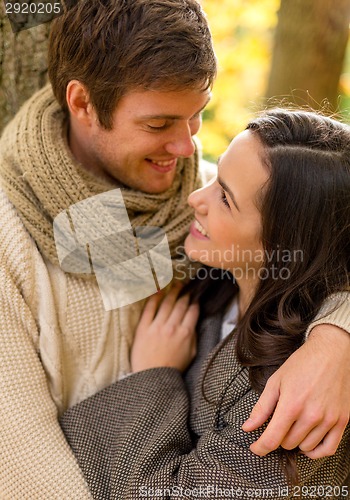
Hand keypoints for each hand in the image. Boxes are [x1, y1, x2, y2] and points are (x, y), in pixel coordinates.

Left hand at [131, 285, 198, 372]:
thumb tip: (193, 323)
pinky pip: (149, 309)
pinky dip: (154, 298)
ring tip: (175, 285)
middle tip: (186, 286)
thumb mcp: (191, 354)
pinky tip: (158, 291)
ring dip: (172, 291)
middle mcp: (172, 327)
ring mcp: (157, 326)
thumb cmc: (172, 368)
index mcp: (186, 333)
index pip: (192, 311)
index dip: (195, 301)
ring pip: (167, 303)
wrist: (152, 378)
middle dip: (185, 293)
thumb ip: (193, 337)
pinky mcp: (144, 328)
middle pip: (180, 304)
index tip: (195, 296)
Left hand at [242, 325, 349, 457]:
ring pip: (305, 447)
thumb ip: (262, 408)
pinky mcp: (342, 421)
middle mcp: (311, 415)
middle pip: (288, 443)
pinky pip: (328, 449)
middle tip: (279, 422)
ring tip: (294, 424)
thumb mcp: (276, 381)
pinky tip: (308, 442)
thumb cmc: (302, 364)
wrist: (332, 353)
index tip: (255, 448)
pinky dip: (316, 451)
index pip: (272, 439)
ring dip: (296, 440)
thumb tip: (247, 427)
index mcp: (291, 404)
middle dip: (279, 436)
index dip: (260, 447)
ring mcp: (328, 419)